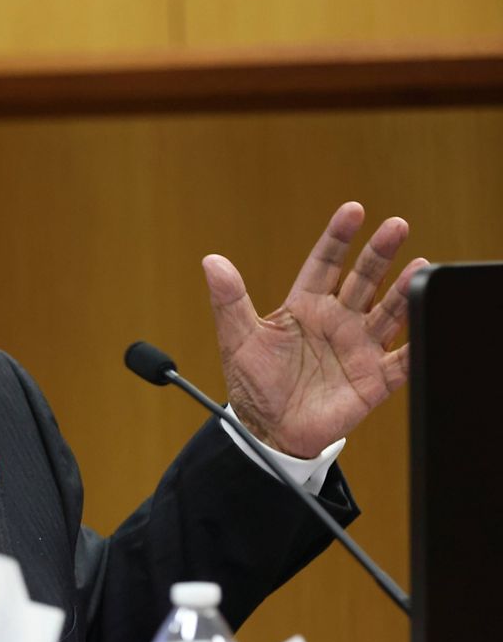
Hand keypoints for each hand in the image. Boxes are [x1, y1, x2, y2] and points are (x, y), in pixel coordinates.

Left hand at [203, 202, 427, 458]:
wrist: (270, 431)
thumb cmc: (253, 383)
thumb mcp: (237, 338)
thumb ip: (229, 300)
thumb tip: (211, 261)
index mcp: (305, 306)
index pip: (325, 263)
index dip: (338, 237)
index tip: (352, 210)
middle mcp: (337, 321)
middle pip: (363, 279)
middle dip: (379, 253)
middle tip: (395, 226)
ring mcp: (358, 347)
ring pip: (388, 311)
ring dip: (404, 290)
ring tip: (420, 267)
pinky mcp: (374, 379)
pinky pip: (402, 360)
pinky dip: (417, 344)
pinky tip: (429, 320)